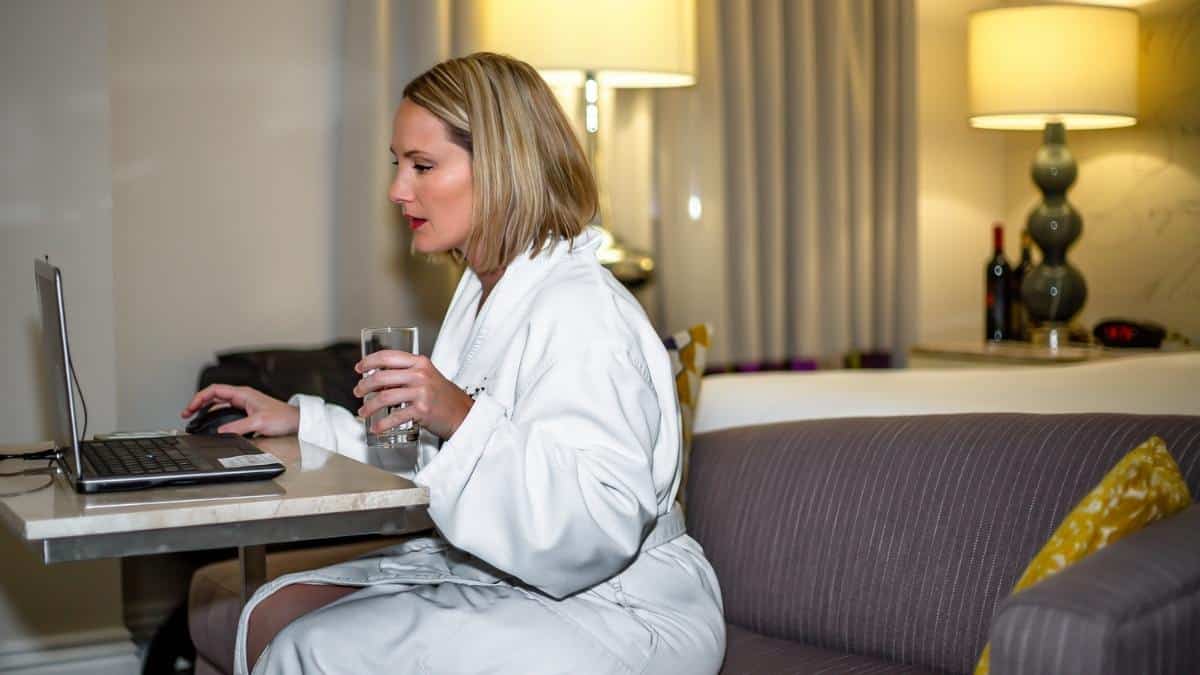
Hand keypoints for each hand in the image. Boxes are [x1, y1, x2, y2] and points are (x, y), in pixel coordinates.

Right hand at [181, 384, 299, 436]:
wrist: (296, 421)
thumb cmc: (282, 417)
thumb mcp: (259, 423)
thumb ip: (238, 427)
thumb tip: (220, 432)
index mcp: (243, 393)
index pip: (214, 390)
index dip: (199, 398)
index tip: (190, 408)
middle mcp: (242, 397)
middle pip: (214, 396)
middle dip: (198, 403)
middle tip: (187, 414)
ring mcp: (244, 404)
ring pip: (219, 404)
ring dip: (206, 410)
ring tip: (194, 418)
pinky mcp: (247, 412)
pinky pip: (226, 411)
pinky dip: (215, 415)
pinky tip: (211, 423)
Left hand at [354, 351, 473, 439]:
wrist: (463, 413)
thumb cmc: (443, 396)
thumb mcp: (427, 377)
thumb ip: (407, 374)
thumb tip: (379, 381)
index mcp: (420, 362)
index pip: (388, 356)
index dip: (369, 361)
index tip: (359, 368)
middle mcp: (420, 374)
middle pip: (382, 377)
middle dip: (364, 386)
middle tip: (358, 392)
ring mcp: (421, 392)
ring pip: (385, 397)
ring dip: (369, 406)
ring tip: (363, 412)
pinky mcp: (422, 410)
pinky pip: (395, 416)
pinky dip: (382, 424)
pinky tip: (376, 427)